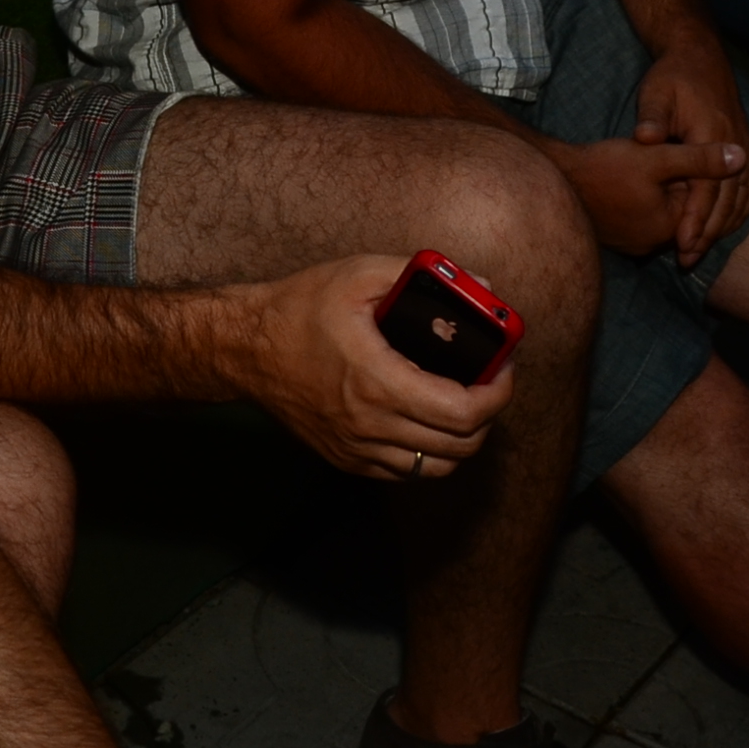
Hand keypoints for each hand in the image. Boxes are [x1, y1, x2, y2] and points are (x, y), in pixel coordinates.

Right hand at [242, 254, 513, 480]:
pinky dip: (428, 453)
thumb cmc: (300, 309)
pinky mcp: (346, 459)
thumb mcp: (359, 274)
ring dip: (461, 440)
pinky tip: (427, 420)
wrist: (245, 349)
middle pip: (459, 447)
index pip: (462, 412)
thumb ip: (422, 275)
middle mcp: (370, 425)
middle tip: (489, 382)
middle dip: (488, 415)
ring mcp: (357, 449)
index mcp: (378, 382)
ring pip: (435, 468)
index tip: (504, 368)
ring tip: (462, 404)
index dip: (498, 394)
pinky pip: (405, 473)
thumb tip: (479, 285)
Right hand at [550, 133, 745, 258]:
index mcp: (667, 227)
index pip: (700, 202)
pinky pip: (642, 218)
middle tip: (675, 158)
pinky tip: (638, 181)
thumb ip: (701, 159)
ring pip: (661, 213)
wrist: (554, 180)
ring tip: (657, 166)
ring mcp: (631, 244)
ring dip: (664, 192)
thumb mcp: (657, 157)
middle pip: (682, 209)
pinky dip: (646, 200)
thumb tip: (742, 157)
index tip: (692, 151)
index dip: (700, 173)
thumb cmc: (604, 168)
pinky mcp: (616, 238)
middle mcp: (651, 244)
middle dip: (683, 184)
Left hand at [630, 32, 748, 266]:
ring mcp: (745, 146)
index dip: (694, 218)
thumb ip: (652, 117)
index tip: (682, 243)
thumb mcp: (656, 92)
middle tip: (688, 259)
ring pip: (740, 197)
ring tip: (701, 251)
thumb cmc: (673, 77)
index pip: (705, 187)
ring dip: (723, 226)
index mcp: (712, 133)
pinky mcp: (746, 147)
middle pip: (725, 199)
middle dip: (708, 232)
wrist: (701, 56)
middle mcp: (736, 143)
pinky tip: (726, 227)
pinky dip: (740, 209)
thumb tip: (645, 138)